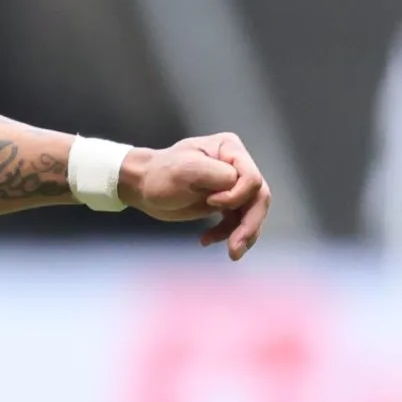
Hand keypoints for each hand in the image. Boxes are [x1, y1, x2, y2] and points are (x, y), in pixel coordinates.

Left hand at [121, 132, 271, 258]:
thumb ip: (217, 174)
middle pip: (258, 197)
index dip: (236, 195)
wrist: (143, 187)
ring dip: (243, 234)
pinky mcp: (225, 202)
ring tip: (232, 253)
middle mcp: (236, 164)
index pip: (251, 177)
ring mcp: (232, 184)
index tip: (211, 202)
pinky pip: (238, 221)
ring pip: (252, 212)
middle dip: (249, 224)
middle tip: (235, 249)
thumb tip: (237, 187)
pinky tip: (206, 240)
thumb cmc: (159, 174)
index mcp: (230, 149)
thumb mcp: (185, 169)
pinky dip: (227, 234)